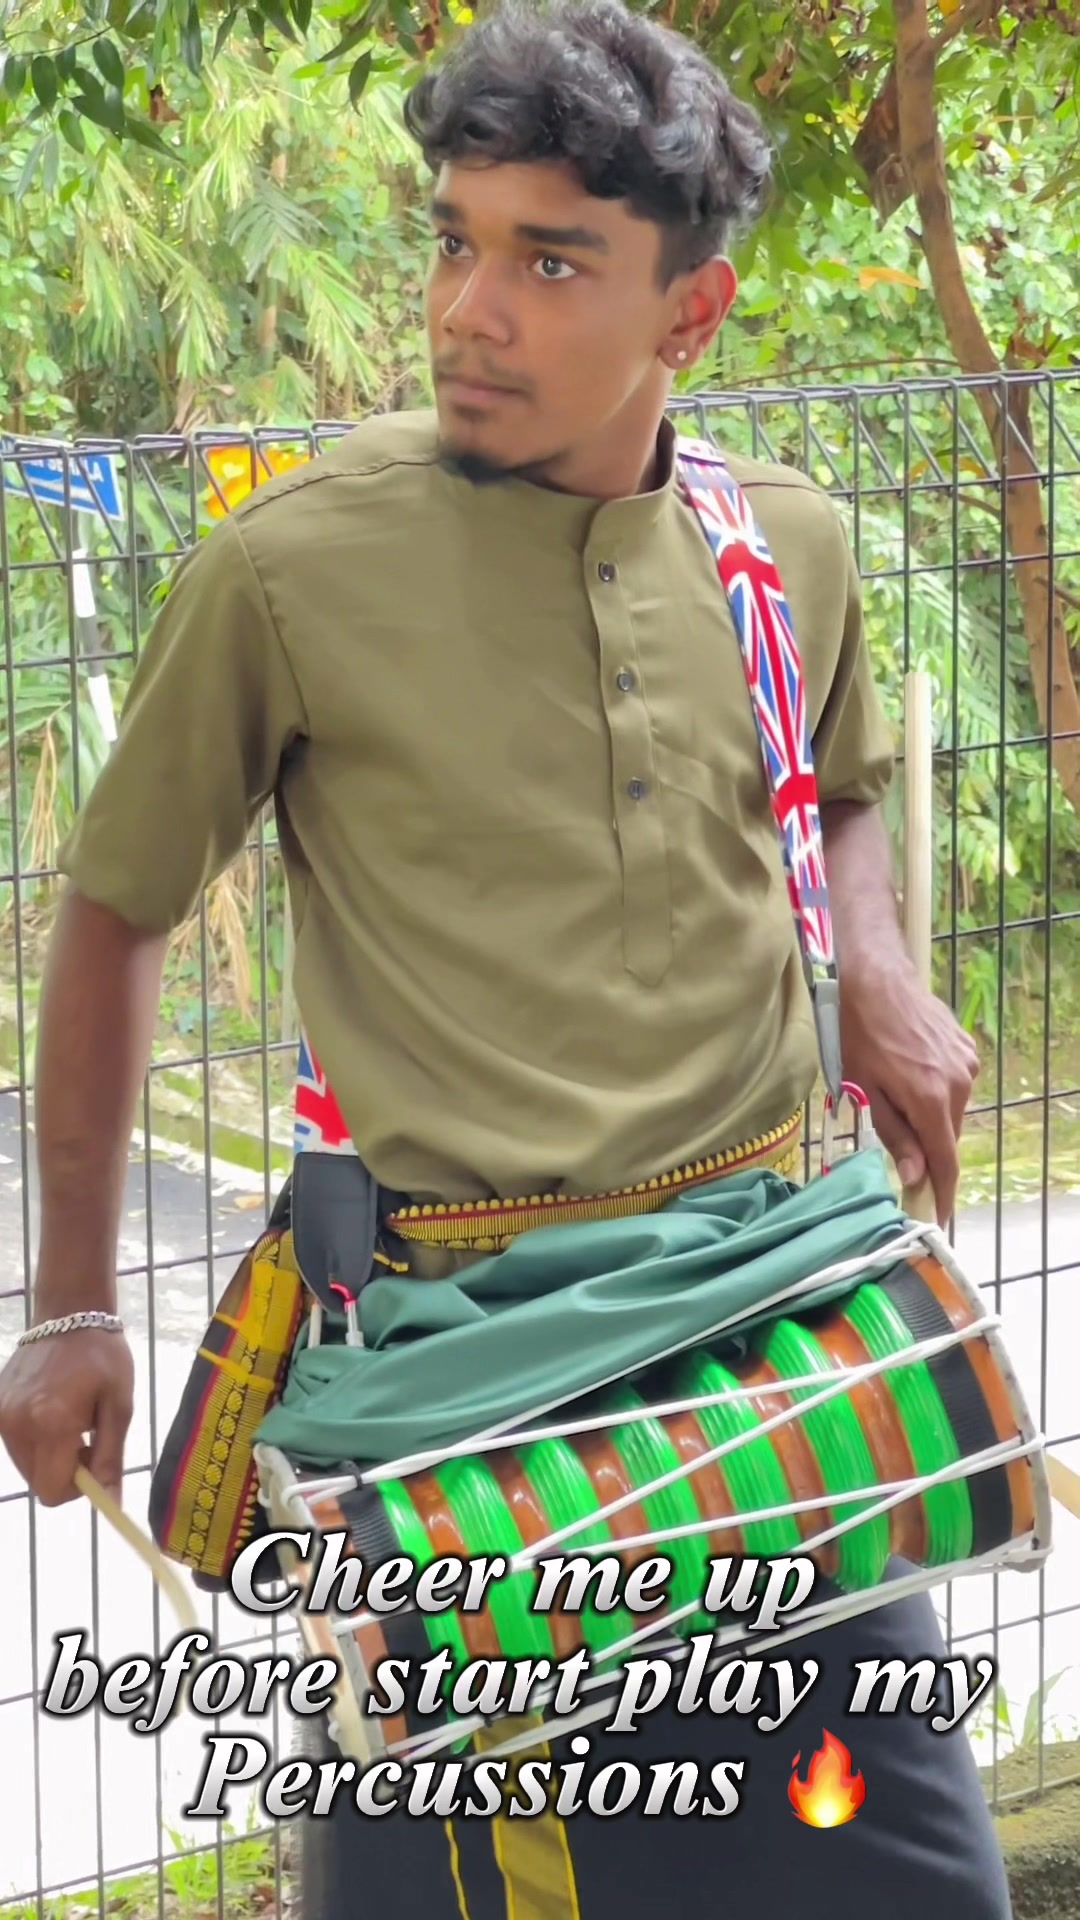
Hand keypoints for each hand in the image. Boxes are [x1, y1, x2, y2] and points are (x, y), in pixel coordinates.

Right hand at [0, 1328, 134, 1507]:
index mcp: (50, 1423)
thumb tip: (111, 1503)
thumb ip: (111, 1458)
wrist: (70, 1313)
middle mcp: (16, 1423)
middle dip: (64, 1470)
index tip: (94, 1457)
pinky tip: (53, 1408)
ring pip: (26, 1465)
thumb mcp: (119, 1406)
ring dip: (50, 1454)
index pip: (51, 1490)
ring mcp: (1, 1415)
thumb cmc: (104, 1357)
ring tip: (71, 1418)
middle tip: (86, 1436)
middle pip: (37, 1482)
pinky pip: (16, 1443)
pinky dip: (36, 1438)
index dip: (76, 1488)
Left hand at [839, 962, 979, 1224]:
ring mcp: (966, 1062)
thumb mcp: (864, 1089)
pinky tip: (908, 1075)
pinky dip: (936, 1093)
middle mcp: (959, 1082)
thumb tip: (916, 1176)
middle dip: (928, 1150)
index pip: (944, 1160)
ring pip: (951, 1110)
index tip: (937, 1217)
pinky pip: (953, 1085)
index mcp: (932, 1098)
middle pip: (947, 1135)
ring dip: (930, 1117)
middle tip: (901, 1155)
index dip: (942, 1193)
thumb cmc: (857, 1033)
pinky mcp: (965, 1046)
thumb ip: (894, 1135)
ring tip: (895, 1099)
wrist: (873, 976)